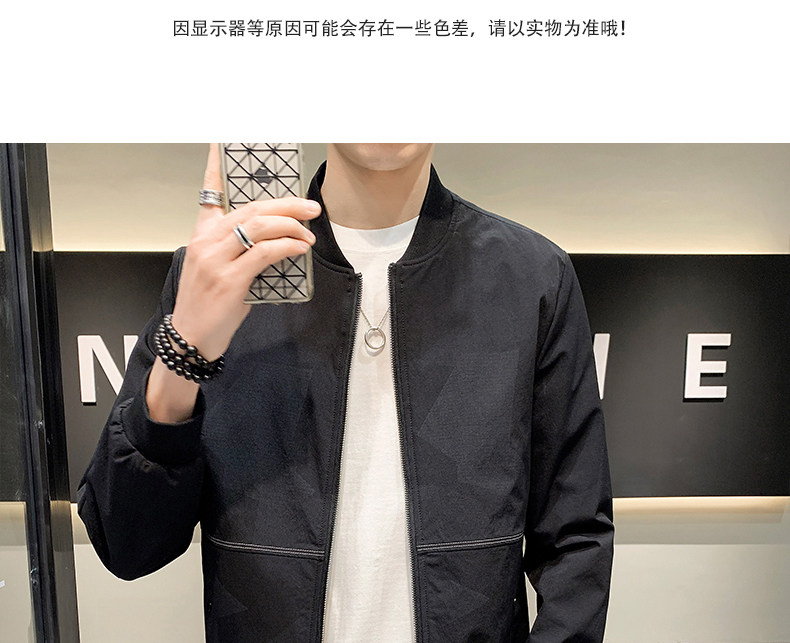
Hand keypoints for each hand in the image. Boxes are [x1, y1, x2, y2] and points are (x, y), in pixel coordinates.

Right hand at [170, 143, 319, 360]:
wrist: (189, 339)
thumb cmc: (207, 305)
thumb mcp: (218, 270)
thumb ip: (240, 251)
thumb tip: (278, 242)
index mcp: (202, 235)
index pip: (209, 192)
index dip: (215, 166)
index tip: (221, 141)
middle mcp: (206, 242)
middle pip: (251, 209)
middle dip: (286, 204)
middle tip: (311, 207)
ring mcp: (215, 260)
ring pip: (259, 226)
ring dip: (291, 225)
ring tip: (310, 231)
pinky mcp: (228, 280)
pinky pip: (264, 253)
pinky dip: (287, 246)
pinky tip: (301, 248)